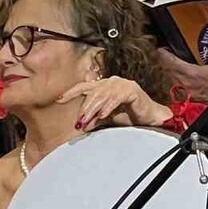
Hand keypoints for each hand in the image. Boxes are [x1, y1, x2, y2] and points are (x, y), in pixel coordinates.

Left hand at [57, 76, 172, 130]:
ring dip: (93, 110)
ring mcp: (121, 84)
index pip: (82, 87)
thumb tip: (80, 126)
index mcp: (102, 86)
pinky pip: (116, 98)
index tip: (58, 100)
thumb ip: (93, 119)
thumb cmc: (128, 117)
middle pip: (91, 93)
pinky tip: (102, 116)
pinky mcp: (131, 89)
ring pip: (102, 95)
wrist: (149, 119)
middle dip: (84, 109)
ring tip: (87, 122)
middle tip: (79, 123)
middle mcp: (110, 82)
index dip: (70, 93)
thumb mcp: (106, 118)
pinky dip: (108, 107)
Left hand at [154, 37, 207, 102]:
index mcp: (192, 73)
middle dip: (163, 62)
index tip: (161, 50)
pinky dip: (172, 80)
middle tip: (162, 55)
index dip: (164, 55)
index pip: (172, 63)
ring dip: (167, 71)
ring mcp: (185, 91)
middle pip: (167, 70)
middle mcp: (185, 83)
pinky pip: (175, 87)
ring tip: (166, 64)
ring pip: (169, 79)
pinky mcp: (187, 97)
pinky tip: (173, 76)